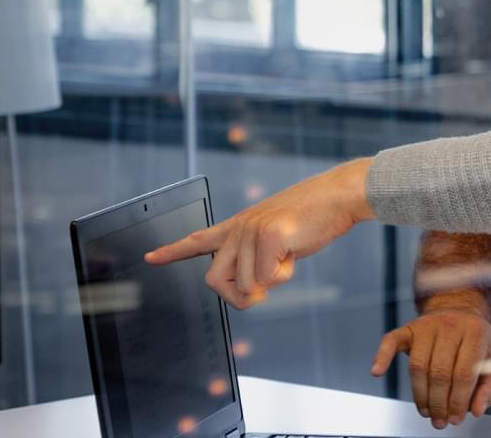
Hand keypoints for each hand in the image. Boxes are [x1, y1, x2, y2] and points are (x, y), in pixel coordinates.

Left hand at [144, 158, 374, 307]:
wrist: (340, 195)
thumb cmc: (315, 218)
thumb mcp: (279, 238)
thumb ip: (257, 258)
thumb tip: (249, 289)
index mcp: (240, 225)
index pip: (199, 239)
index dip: (173, 251)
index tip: (150, 257)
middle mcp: (239, 227)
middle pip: (214, 280)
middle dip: (238, 295)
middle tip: (263, 287)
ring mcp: (251, 229)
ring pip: (245, 284)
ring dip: (271, 281)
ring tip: (288, 254)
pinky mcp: (269, 234)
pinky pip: (267, 278)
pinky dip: (284, 274)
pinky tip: (294, 251)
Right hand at [372, 307, 490, 429]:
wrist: (462, 314)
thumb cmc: (477, 344)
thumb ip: (490, 388)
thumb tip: (477, 410)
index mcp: (476, 332)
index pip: (464, 373)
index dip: (459, 401)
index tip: (456, 418)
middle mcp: (451, 325)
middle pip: (439, 373)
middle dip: (439, 403)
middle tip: (440, 421)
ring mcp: (427, 325)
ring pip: (417, 366)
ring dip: (420, 395)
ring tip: (427, 412)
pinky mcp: (408, 328)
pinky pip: (391, 341)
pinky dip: (382, 357)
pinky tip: (377, 372)